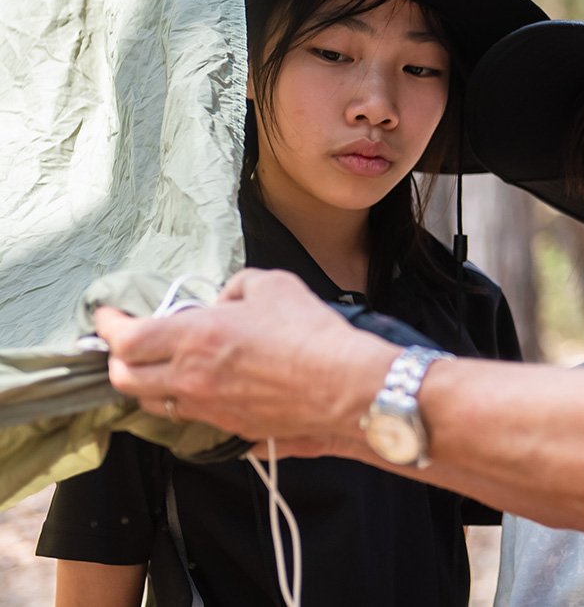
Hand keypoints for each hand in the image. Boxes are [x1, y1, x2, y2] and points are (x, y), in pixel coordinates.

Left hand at [97, 268, 398, 440]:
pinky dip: (182, 401)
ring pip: (154, 404)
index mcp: (194, 337)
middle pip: (126, 379)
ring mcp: (208, 409)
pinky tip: (199, 388)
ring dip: (148, 384)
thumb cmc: (310, 332)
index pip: (125, 339)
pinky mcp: (230, 429)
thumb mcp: (273, 284)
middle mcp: (190, 378)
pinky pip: (189, 417)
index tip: (107, 315)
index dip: (108, 326)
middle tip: (128, 345)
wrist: (344, 387)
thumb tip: (224, 303)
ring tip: (159, 368)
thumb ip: (236, 288)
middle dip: (118, 361)